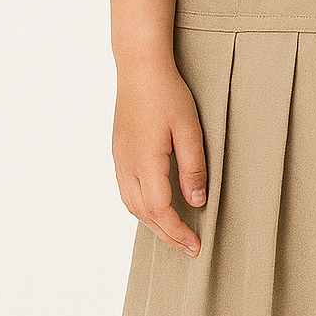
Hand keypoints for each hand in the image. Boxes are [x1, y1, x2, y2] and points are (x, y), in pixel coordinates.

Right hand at [112, 64, 206, 255]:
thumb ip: (193, 168)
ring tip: (174, 232)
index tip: (195, 245)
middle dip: (166, 234)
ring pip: (132, 205)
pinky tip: (154, 206)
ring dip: (152, 223)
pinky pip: (126, 191)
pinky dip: (141, 207)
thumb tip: (197, 203)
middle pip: (143, 214)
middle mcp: (127, 166)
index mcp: (145, 162)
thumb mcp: (189, 129)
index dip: (177, 232)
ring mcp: (120, 159)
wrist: (139, 68)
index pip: (160, 210)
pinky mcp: (119, 152)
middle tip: (188, 247)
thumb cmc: (167, 94)